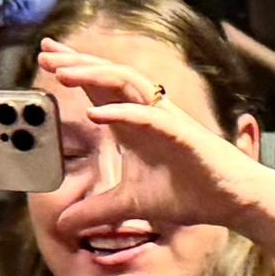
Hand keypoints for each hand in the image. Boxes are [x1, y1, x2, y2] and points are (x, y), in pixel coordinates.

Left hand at [39, 38, 258, 236]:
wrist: (229, 201)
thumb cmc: (188, 194)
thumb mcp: (128, 205)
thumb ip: (95, 211)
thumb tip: (61, 225)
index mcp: (132, 123)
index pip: (98, 88)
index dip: (73, 69)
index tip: (46, 56)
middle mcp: (145, 113)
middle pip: (106, 76)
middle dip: (75, 61)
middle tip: (45, 50)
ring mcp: (163, 118)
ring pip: (125, 83)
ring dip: (93, 75)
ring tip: (62, 72)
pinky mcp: (180, 132)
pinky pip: (147, 115)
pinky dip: (121, 112)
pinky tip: (96, 113)